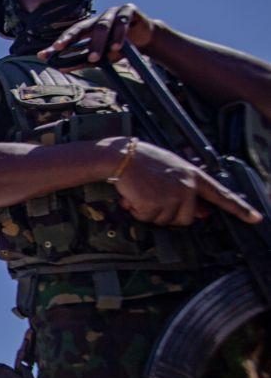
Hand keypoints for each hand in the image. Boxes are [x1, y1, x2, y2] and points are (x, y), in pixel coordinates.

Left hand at [39, 4, 156, 64]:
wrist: (145, 38)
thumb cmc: (119, 47)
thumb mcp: (101, 56)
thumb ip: (82, 60)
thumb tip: (62, 68)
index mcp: (88, 28)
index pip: (70, 35)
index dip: (58, 43)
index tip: (44, 54)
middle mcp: (98, 18)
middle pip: (80, 26)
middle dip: (69, 37)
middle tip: (60, 48)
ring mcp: (113, 12)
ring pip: (101, 26)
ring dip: (97, 43)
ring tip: (94, 58)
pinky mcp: (129, 10)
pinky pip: (121, 22)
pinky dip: (118, 35)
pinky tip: (116, 47)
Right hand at [107, 138, 261, 225]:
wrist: (122, 157)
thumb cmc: (145, 162)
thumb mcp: (173, 172)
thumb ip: (188, 191)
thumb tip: (201, 215)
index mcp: (194, 176)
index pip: (221, 195)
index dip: (240, 208)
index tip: (256, 218)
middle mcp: (187, 187)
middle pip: (185, 218)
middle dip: (167, 215)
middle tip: (153, 199)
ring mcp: (172, 196)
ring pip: (164, 221)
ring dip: (149, 212)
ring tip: (141, 194)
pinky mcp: (154, 204)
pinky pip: (147, 219)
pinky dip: (137, 211)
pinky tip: (132, 196)